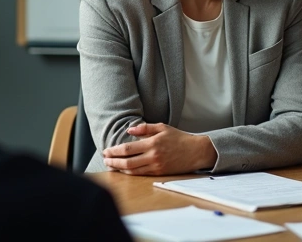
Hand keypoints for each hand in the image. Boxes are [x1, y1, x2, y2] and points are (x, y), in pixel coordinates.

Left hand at [102, 123, 216, 175]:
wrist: (195, 151)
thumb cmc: (179, 138)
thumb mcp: (162, 127)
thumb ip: (145, 128)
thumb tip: (130, 130)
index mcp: (152, 143)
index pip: (128, 149)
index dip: (114, 151)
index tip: (106, 151)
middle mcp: (153, 156)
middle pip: (127, 162)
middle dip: (113, 161)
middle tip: (105, 160)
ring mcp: (156, 166)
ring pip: (132, 170)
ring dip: (119, 169)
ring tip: (111, 166)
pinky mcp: (159, 173)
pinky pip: (140, 174)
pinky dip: (130, 173)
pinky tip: (124, 170)